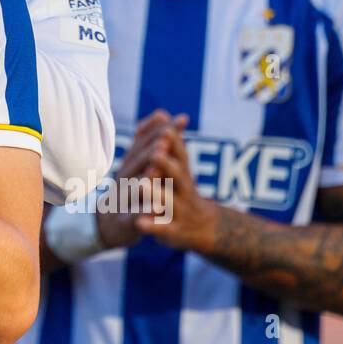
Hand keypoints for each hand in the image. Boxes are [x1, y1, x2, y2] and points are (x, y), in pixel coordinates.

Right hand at [93, 110, 184, 247]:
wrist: (108, 225)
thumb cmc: (129, 190)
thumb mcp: (138, 163)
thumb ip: (150, 140)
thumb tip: (163, 113)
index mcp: (131, 164)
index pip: (145, 143)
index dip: (162, 131)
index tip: (181, 119)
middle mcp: (124, 178)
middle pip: (136, 161)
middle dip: (150, 150)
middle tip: (165, 141)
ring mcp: (122, 199)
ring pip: (132, 187)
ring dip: (144, 177)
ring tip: (155, 170)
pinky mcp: (124, 222)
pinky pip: (133, 217)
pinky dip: (141, 213)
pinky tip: (154, 210)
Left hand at [132, 110, 220, 252]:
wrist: (202, 227)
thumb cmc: (182, 191)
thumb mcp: (179, 167)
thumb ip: (170, 144)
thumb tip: (161, 113)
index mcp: (182, 174)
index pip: (180, 155)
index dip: (174, 143)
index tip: (166, 128)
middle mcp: (184, 191)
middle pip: (179, 176)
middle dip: (167, 164)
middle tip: (156, 152)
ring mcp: (180, 211)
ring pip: (169, 202)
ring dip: (156, 194)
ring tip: (141, 185)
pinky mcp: (173, 230)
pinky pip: (162, 228)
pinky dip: (152, 226)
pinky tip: (140, 223)